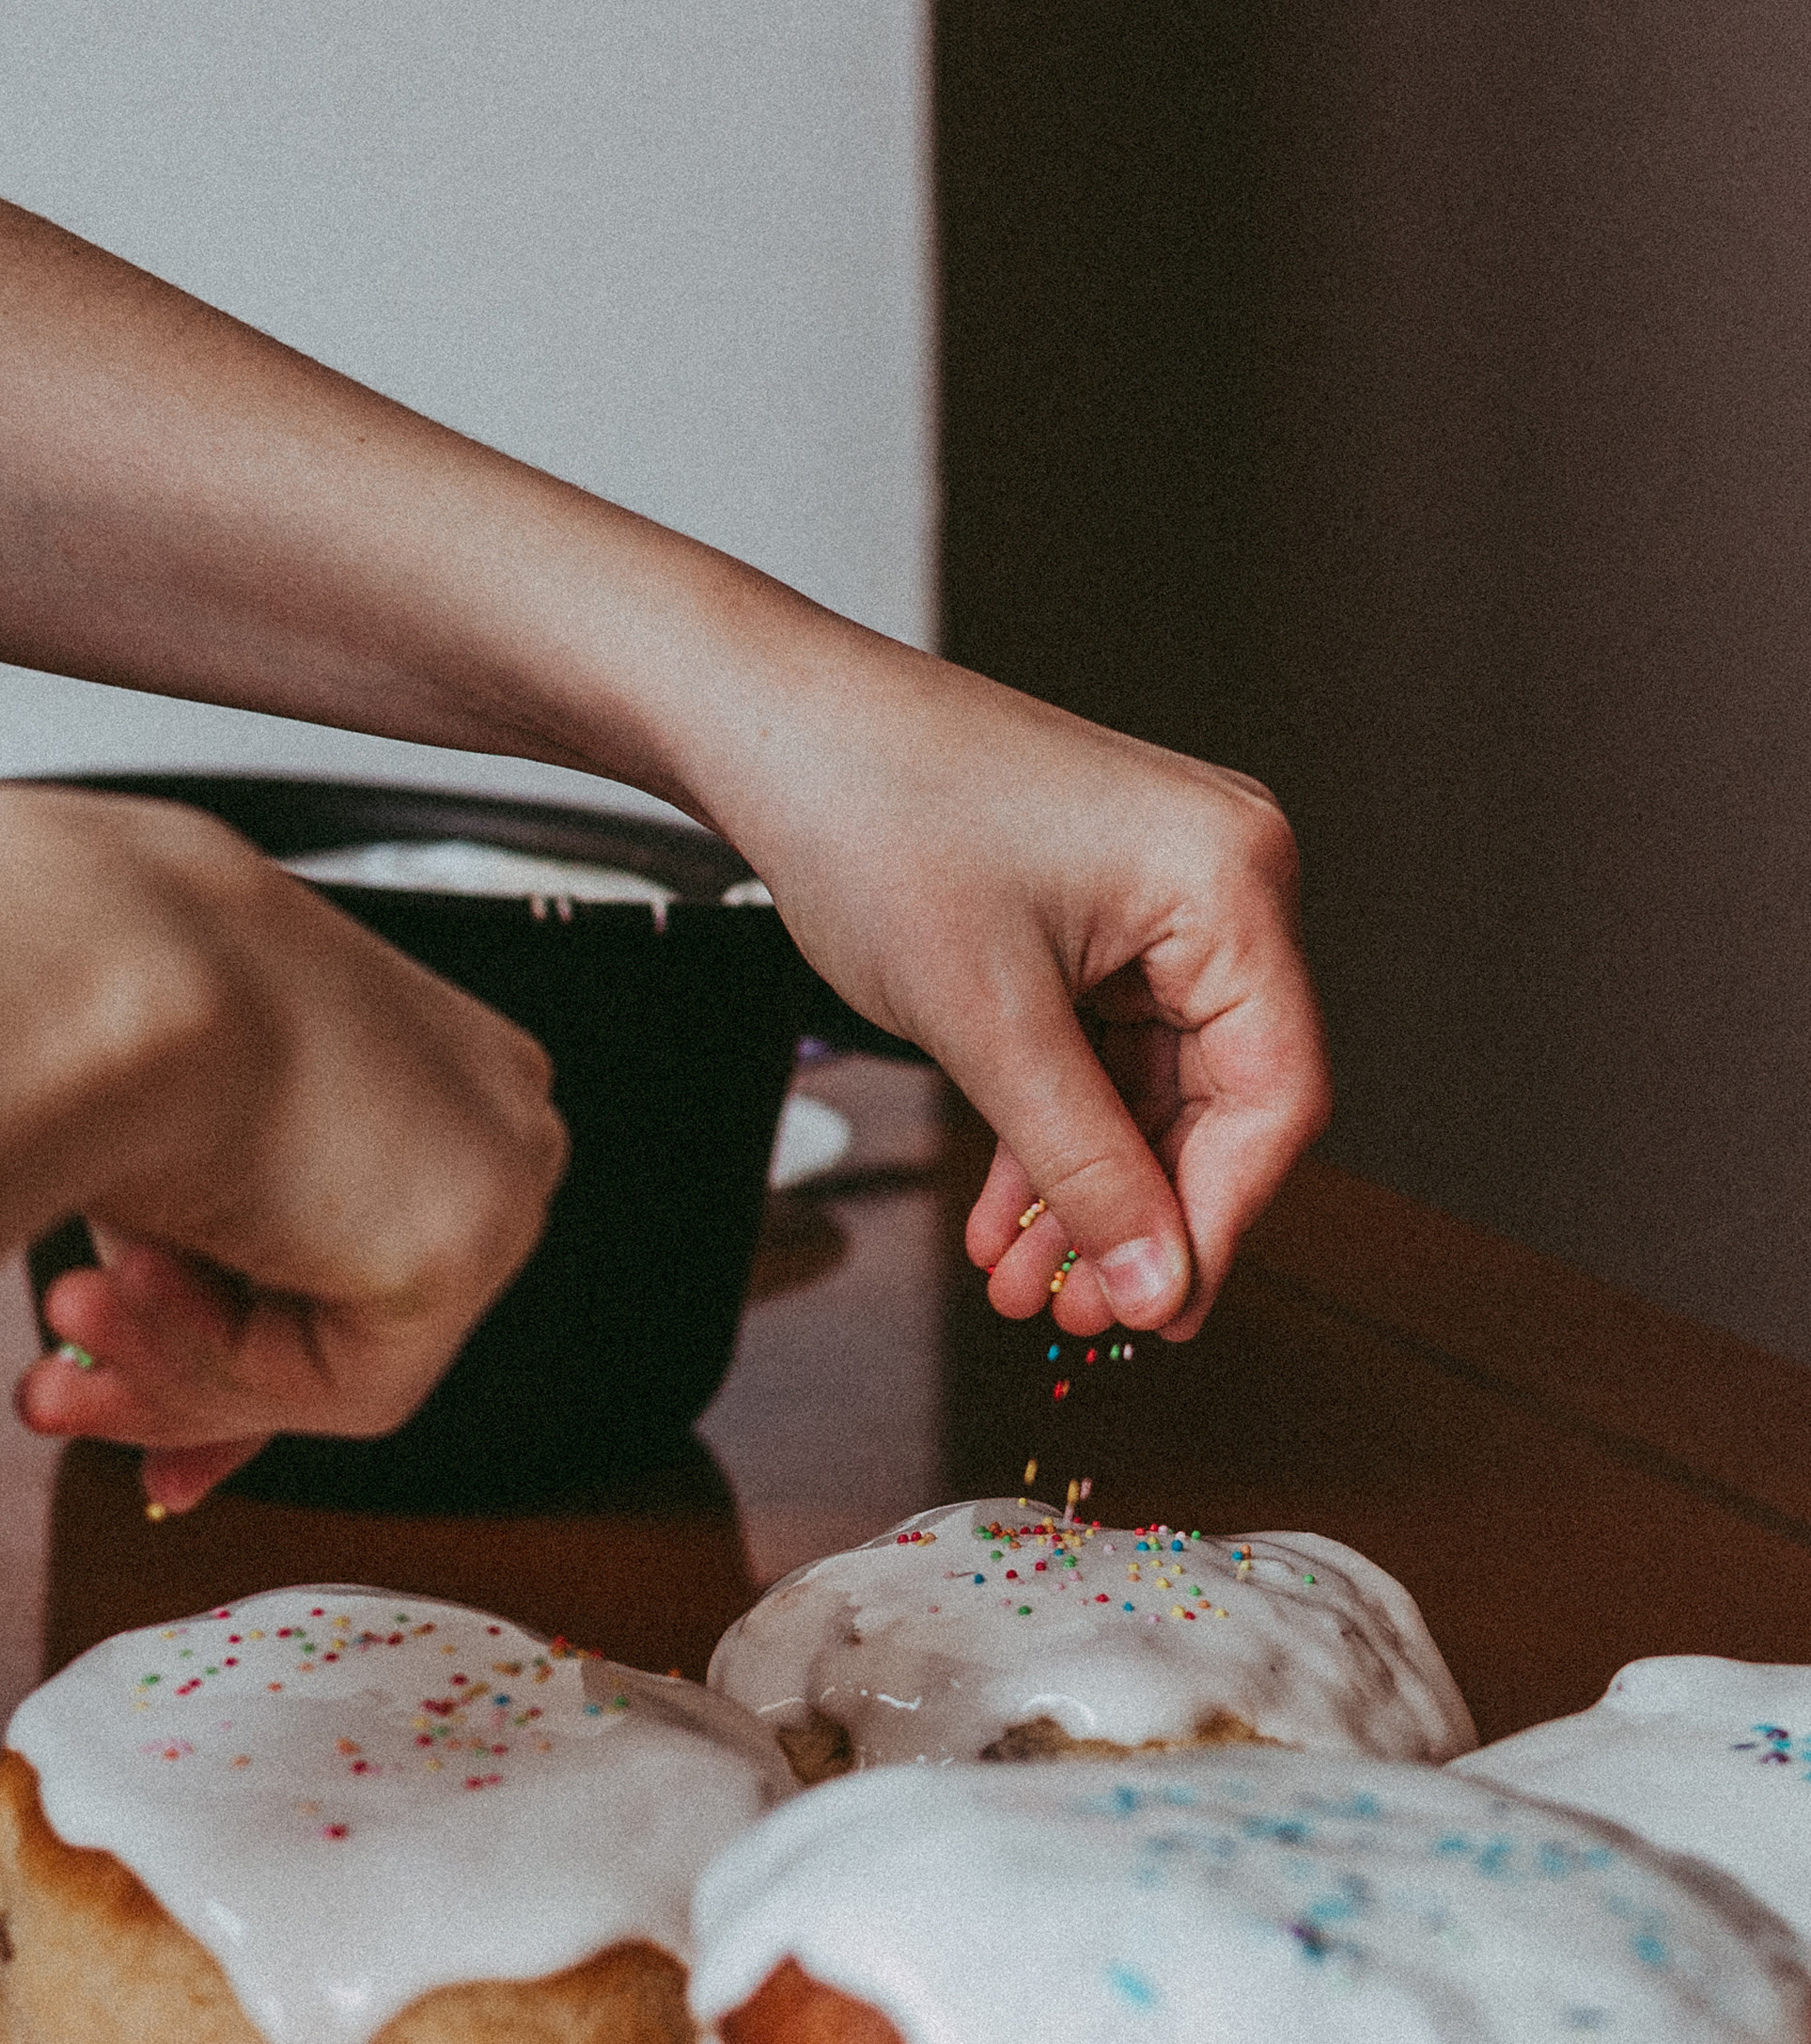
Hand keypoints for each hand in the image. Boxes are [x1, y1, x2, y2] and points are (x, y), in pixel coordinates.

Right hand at [9, 795, 566, 1507]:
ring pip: (337, 1359)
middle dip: (189, 1382)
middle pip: (353, 1312)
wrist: (85, 959)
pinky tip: (142, 1276)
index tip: (146, 1432)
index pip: (357, 1251)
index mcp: (430, 1064)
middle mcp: (490, 1112)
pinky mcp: (468, 1238)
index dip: (242, 1351)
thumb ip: (190, 1285)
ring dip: (174, 1357)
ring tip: (66, 1303)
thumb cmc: (89, 1016)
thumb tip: (164, 1406)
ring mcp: (499, 1173)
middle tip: (53, 1392)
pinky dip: (221, 1358)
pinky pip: (343, 1387)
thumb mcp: (152, 1172)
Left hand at [704, 633, 1327, 1340]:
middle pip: (1219, 1103)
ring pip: (1150, 1093)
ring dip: (1085, 1193)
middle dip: (1135, 1217)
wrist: (769, 728)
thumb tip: (1157, 1283)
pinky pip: (1101, 1055)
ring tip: (1018, 1285)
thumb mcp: (989, 1029)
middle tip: (1071, 1315)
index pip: (1275, 1094)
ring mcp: (1157, 900)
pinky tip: (1008, 1221)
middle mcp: (1218, 880)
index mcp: (1228, 879)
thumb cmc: (875, 818)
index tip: (1151, 1311)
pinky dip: (1054, 1137)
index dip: (1217, 1220)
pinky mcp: (1098, 920)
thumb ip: (1085, 1166)